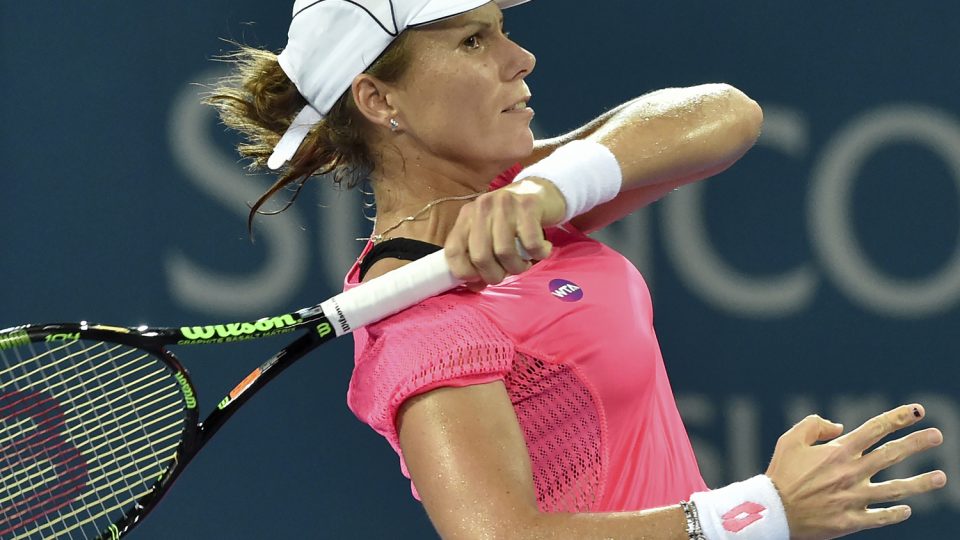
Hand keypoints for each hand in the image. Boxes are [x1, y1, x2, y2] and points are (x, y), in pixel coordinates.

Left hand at [444, 177, 565, 286]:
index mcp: (467, 216)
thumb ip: (479, 258)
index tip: (480, 279)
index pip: (453, 251)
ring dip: (517, 267)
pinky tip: (541, 249)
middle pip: (480, 256)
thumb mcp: (490, 234)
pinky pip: (531, 243)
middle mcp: (482, 208)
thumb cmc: (513, 220)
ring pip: (504, 252)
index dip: (464, 272)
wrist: (542, 192)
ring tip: (525, 262)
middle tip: (507, 273)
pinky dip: (539, 253)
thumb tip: (474, 286)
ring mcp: (504, 205)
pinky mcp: (528, 206)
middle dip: (494, 275)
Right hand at [765, 403, 945, 539]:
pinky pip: (880, 517)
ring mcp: (854, 497)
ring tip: (941, 477)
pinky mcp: (851, 520)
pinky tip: (907, 509)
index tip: (917, 411)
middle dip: (917, 443)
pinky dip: (895, 513)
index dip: (898, 417)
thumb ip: (814, 425)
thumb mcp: (789, 440)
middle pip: (892, 454)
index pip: (875, 428)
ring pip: (895, 489)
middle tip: (938, 435)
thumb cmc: (780, 473)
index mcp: (838, 451)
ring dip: (920, 483)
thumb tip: (841, 426)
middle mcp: (851, 472)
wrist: (771, 511)